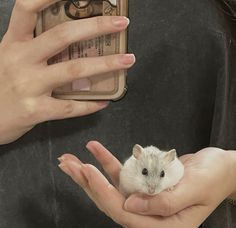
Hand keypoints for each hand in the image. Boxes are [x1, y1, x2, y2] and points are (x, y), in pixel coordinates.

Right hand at [0, 0, 133, 144]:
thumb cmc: (0, 88)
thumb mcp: (9, 60)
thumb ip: (34, 51)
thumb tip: (73, 47)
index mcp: (13, 43)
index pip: (27, 8)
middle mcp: (20, 60)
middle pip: (62, 35)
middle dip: (96, 26)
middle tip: (121, 24)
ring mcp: (28, 85)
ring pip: (73, 70)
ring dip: (105, 64)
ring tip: (126, 61)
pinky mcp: (35, 110)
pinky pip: (69, 107)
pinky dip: (90, 105)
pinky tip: (104, 102)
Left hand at [58, 142, 235, 227]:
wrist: (223, 170)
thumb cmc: (215, 177)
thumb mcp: (195, 188)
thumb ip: (163, 202)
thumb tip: (128, 206)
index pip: (127, 215)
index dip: (104, 193)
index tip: (86, 172)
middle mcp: (153, 225)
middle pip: (113, 206)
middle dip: (89, 185)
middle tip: (68, 165)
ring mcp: (147, 211)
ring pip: (113, 194)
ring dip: (92, 176)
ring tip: (71, 161)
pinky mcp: (144, 195)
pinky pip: (124, 181)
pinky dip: (110, 166)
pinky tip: (96, 152)